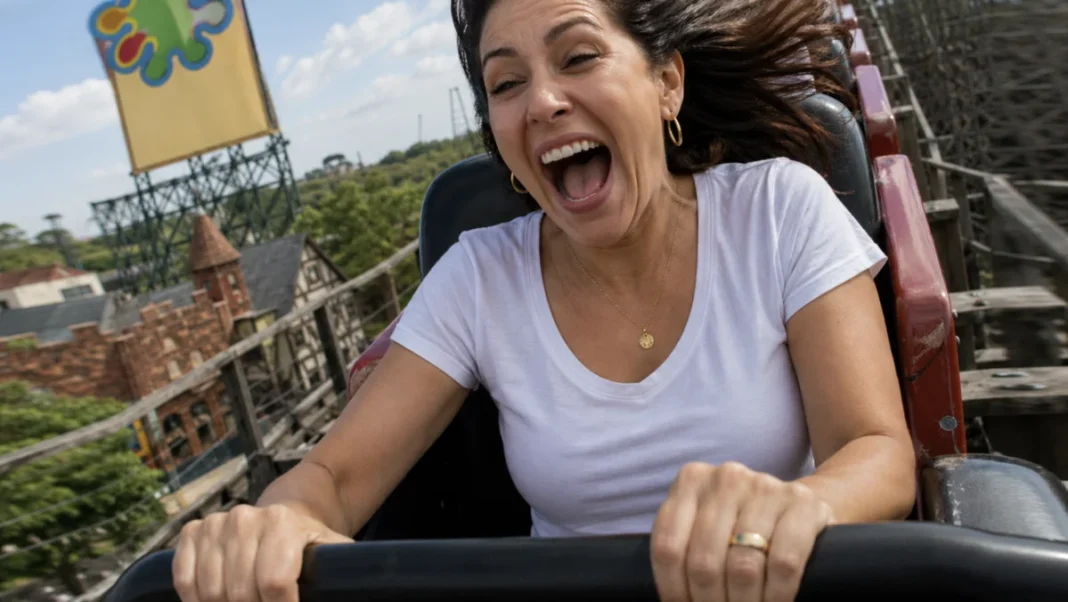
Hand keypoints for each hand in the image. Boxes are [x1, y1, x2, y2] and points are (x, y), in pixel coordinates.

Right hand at [172, 504, 352, 601]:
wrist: (288, 514)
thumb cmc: (311, 545)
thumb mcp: (334, 555)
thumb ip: (343, 574)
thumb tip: (351, 588)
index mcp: (283, 524)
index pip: (273, 583)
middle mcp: (246, 518)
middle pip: (238, 593)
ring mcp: (217, 524)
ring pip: (209, 590)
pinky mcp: (194, 531)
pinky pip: (183, 578)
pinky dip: (194, 599)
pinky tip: (214, 601)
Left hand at [650, 462, 834, 601]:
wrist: (802, 506)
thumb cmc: (743, 525)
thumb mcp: (707, 527)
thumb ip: (686, 552)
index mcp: (692, 481)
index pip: (668, 549)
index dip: (674, 591)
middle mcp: (726, 478)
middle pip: (704, 562)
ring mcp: (765, 487)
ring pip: (742, 567)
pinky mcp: (803, 503)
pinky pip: (784, 563)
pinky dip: (777, 596)